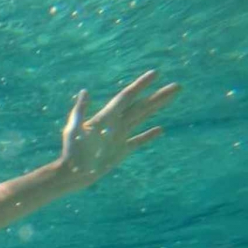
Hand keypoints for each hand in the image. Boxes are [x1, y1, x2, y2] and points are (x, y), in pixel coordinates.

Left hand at [56, 70, 179, 189]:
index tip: (155, 73)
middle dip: (158, 96)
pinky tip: (160, 130)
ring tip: (171, 97)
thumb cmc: (71, 151)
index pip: (127, 97)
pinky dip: (148, 136)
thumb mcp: (73, 129)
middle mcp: (116, 124)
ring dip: (157, 108)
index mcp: (106, 117)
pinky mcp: (121, 151)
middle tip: (176, 86)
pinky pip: (138, 141)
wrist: (72, 173)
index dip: (141, 85)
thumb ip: (80, 111)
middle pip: (141, 106)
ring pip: (143, 118)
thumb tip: (84, 91)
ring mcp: (120, 137)